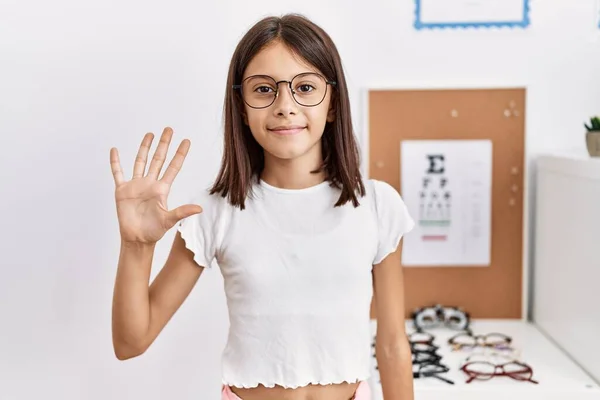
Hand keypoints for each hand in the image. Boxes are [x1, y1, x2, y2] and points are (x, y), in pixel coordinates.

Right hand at [110, 127, 202, 244]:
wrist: (137, 239)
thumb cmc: (154, 231)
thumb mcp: (169, 220)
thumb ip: (183, 212)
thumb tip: (200, 208)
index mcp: (162, 189)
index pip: (173, 167)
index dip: (180, 154)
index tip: (186, 141)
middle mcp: (149, 184)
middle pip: (158, 159)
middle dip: (163, 144)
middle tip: (169, 129)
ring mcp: (136, 185)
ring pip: (140, 161)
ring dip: (144, 148)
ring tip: (150, 134)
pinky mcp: (122, 190)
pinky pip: (118, 173)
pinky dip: (116, 162)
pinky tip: (115, 150)